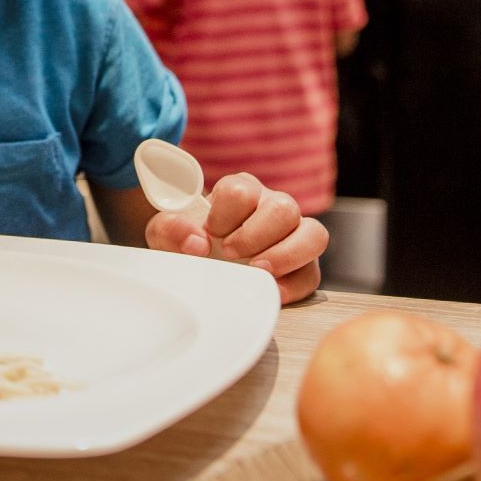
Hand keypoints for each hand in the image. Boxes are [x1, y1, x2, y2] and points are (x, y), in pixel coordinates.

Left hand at [144, 172, 327, 303]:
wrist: (199, 266)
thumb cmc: (188, 242)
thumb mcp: (166, 234)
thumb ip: (171, 229)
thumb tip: (197, 241)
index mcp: (240, 192)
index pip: (241, 189)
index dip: (225, 213)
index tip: (211, 232)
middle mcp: (271, 207)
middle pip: (283, 207)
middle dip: (255, 234)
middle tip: (231, 253)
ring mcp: (293, 235)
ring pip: (313, 232)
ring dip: (286, 254)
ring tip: (259, 270)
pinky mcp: (303, 265)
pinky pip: (312, 272)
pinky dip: (294, 284)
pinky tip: (272, 291)